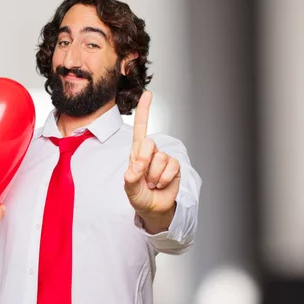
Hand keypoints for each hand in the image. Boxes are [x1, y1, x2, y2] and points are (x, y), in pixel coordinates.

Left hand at [124, 91, 179, 231]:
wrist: (152, 208)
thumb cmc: (139, 195)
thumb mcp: (129, 187)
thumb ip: (131, 177)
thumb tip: (138, 166)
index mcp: (136, 152)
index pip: (140, 128)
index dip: (144, 111)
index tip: (148, 94)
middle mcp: (150, 152)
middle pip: (149, 143)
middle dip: (144, 160)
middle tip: (142, 176)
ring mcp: (163, 159)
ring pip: (160, 158)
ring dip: (154, 175)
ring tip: (151, 183)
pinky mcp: (174, 167)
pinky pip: (171, 167)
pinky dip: (164, 179)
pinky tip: (160, 184)